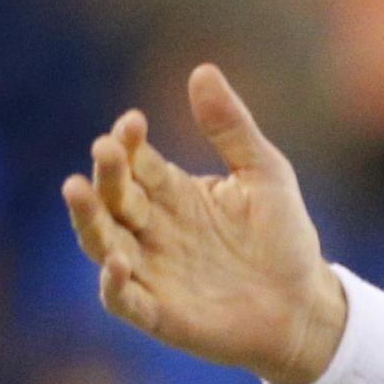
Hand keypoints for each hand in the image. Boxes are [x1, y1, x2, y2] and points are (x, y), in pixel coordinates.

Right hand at [61, 64, 347, 383]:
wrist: (306, 306)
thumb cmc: (284, 239)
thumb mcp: (266, 175)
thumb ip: (232, 129)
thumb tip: (202, 70)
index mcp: (172, 193)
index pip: (137, 161)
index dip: (129, 142)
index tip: (133, 123)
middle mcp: (152, 229)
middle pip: (114, 197)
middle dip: (107, 173)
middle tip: (106, 149)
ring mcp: (151, 270)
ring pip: (102, 241)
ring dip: (88, 217)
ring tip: (77, 188)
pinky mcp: (160, 313)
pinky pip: (124, 299)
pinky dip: (114, 283)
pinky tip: (117, 262)